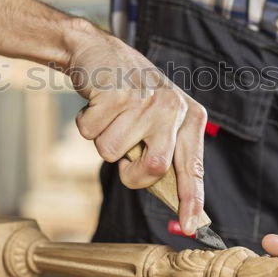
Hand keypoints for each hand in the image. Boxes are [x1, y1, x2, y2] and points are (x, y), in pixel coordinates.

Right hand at [65, 20, 207, 234]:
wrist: (99, 52)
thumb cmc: (129, 94)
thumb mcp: (158, 118)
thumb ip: (165, 151)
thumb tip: (172, 198)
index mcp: (189, 117)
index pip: (192, 166)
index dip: (191, 198)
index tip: (191, 225)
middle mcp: (173, 108)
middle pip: (154, 168)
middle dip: (130, 173)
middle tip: (124, 156)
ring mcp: (144, 100)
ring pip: (112, 153)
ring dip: (102, 140)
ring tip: (110, 116)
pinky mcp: (115, 94)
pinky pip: (90, 134)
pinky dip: (85, 124)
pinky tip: (97, 103)